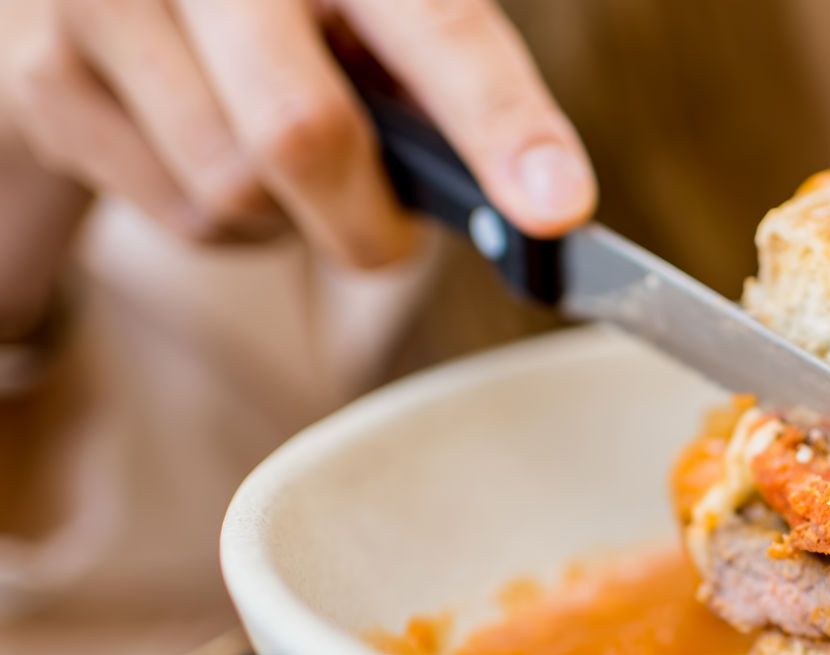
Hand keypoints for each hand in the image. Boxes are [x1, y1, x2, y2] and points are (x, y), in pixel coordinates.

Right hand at [0, 0, 596, 268]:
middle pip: (303, 135)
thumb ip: (443, 75)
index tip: (556, 204)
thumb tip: (530, 192)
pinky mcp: (48, 73)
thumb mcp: (377, 6)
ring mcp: (107, 0)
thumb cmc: (294, 6)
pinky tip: (209, 147)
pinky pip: (178, 216)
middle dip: (365, 221)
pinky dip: (226, 223)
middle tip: (390, 233)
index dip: (500, 121)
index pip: (436, 26)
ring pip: (234, 193)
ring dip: (287, 218)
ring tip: (274, 150)